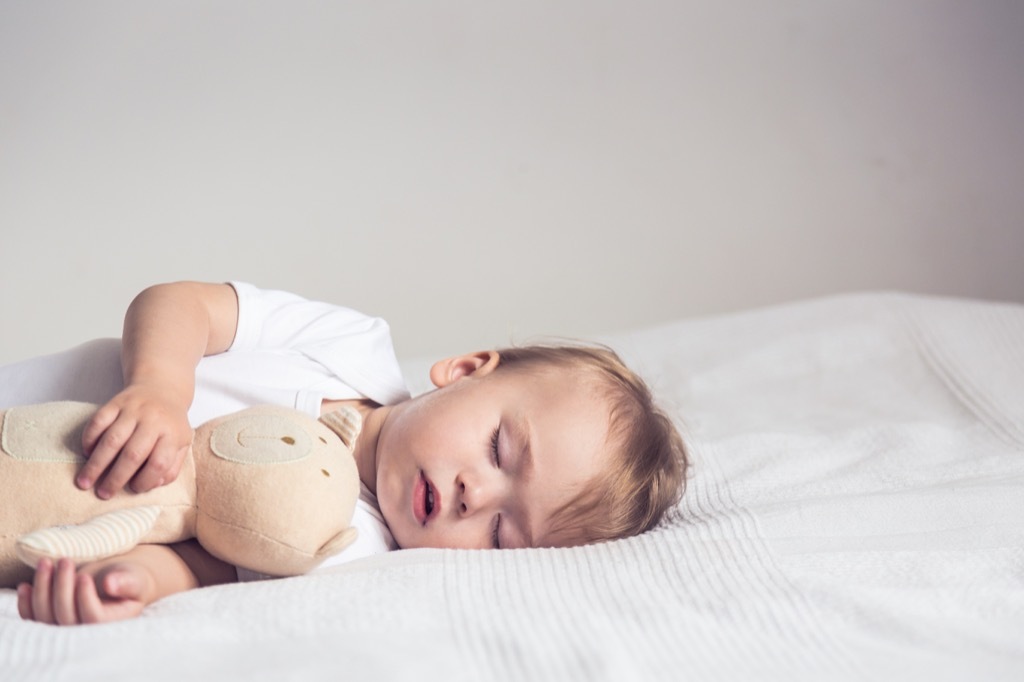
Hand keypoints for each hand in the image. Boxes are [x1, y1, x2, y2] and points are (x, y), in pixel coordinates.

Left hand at [16, 558, 154, 625]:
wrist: (116, 580)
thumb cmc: (130, 578)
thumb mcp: (135, 578)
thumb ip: (127, 582)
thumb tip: (110, 584)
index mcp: (112, 623)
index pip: (93, 619)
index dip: (85, 599)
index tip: (84, 576)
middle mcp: (87, 631)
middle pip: (66, 618)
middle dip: (62, 588)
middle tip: (66, 561)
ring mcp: (66, 627)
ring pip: (46, 617)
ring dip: (42, 590)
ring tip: (46, 563)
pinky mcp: (51, 619)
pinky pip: (33, 617)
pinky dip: (26, 603)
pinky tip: (26, 584)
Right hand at [79, 385, 192, 497]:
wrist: (162, 389)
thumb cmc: (170, 425)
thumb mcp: (181, 444)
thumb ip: (171, 467)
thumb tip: (153, 485)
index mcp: (173, 434)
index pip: (159, 463)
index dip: (145, 481)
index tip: (134, 489)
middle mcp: (153, 420)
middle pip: (133, 454)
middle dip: (115, 478)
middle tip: (103, 494)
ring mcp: (133, 410)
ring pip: (112, 440)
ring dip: (96, 464)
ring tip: (84, 482)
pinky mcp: (116, 402)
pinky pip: (98, 421)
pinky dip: (89, 439)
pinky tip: (86, 454)